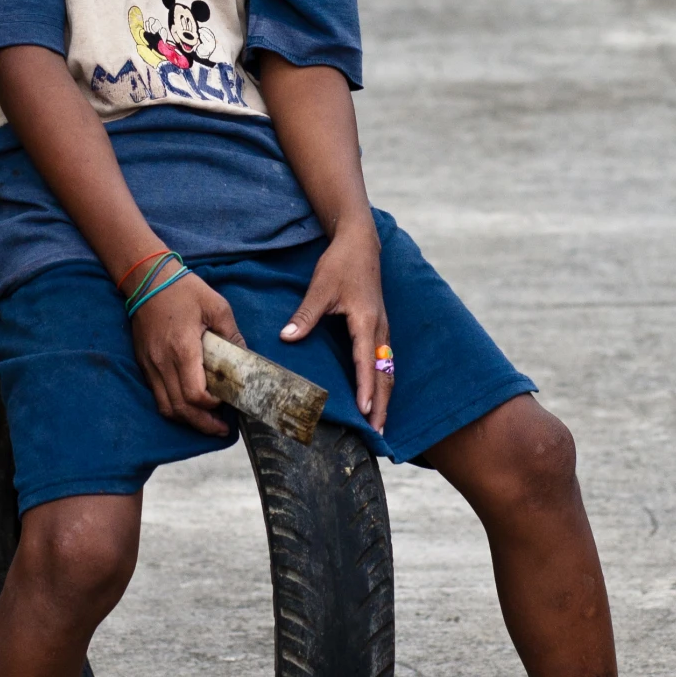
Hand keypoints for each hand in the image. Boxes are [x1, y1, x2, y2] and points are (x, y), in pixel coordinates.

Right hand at [130, 270, 244, 432]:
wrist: (146, 278)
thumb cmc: (183, 289)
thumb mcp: (216, 306)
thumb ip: (232, 335)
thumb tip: (247, 360)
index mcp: (182, 349)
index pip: (195, 394)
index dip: (212, 406)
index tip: (227, 401)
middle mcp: (162, 362)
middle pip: (180, 409)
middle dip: (202, 424)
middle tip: (222, 430)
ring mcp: (150, 365)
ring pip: (166, 407)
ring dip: (187, 420)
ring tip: (207, 424)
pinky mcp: (144, 363)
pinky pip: (157, 396)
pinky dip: (174, 407)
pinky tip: (189, 406)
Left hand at [280, 214, 389, 427]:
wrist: (360, 243)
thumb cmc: (340, 264)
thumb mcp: (319, 288)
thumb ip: (305, 316)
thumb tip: (287, 338)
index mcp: (365, 321)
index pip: (366, 362)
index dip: (366, 389)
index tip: (365, 413)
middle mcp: (379, 328)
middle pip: (385, 374)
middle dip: (382, 404)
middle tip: (379, 433)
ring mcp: (382, 328)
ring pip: (388, 369)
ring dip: (385, 396)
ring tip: (380, 423)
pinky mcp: (379, 327)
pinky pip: (385, 360)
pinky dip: (383, 381)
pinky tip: (377, 395)